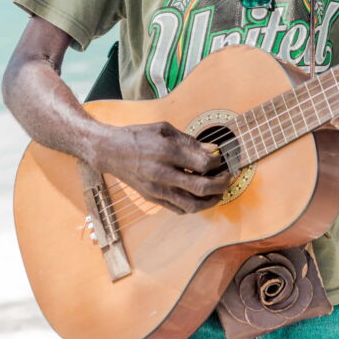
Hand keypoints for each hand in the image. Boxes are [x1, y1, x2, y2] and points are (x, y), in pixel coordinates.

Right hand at [92, 121, 232, 214]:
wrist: (110, 151)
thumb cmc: (138, 136)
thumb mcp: (164, 129)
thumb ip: (190, 141)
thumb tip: (213, 150)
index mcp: (167, 151)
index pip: (203, 164)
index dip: (217, 163)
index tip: (221, 160)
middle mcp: (162, 173)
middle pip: (201, 187)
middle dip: (221, 184)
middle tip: (228, 178)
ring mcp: (157, 189)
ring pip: (191, 204)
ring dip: (211, 201)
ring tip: (220, 193)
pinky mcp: (153, 198)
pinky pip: (178, 209)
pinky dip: (193, 206)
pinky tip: (201, 198)